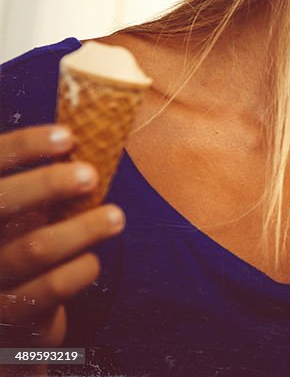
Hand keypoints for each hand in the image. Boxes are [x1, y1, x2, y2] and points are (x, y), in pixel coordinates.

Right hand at [0, 125, 124, 346]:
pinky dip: (82, 269)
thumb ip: (43, 183)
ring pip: (35, 248)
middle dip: (47, 184)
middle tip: (89, 175)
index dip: (24, 146)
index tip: (68, 136)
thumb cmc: (23, 246)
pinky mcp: (10, 315)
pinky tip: (92, 261)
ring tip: (116, 217)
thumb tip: (95, 136)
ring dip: (84, 228)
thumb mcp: (24, 212)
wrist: (12, 316)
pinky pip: (52, 287)